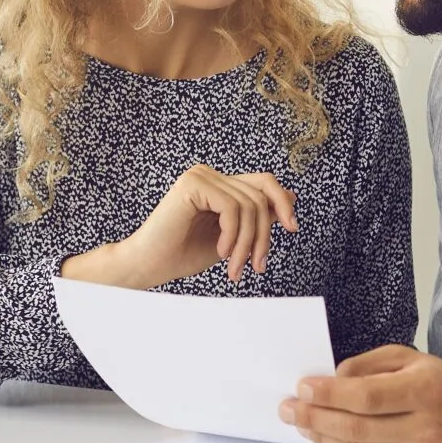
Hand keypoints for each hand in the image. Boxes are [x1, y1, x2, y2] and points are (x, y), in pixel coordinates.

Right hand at [61, 164, 297, 288]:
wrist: (148, 265)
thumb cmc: (182, 254)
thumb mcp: (231, 238)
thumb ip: (255, 218)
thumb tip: (289, 201)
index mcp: (218, 185)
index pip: (263, 183)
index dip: (283, 202)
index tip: (293, 228)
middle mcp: (209, 175)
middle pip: (260, 195)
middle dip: (264, 235)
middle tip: (258, 266)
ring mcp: (200, 176)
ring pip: (249, 205)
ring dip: (248, 243)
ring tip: (236, 268)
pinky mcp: (192, 184)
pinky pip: (232, 208)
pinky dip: (234, 235)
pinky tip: (222, 253)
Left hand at [280, 345, 441, 442]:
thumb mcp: (411, 360)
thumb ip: (369, 365)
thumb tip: (331, 381)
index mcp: (425, 392)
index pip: (365, 397)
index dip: (329, 395)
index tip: (303, 388)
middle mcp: (427, 429)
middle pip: (356, 428)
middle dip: (315, 417)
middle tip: (289, 409)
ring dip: (325, 436)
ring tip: (304, 423)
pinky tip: (334, 440)